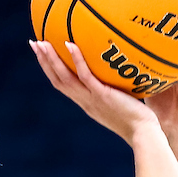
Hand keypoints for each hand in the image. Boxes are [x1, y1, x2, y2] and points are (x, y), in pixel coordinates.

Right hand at [30, 39, 160, 144]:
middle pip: (57, 80)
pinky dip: (76, 59)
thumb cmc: (138, 120)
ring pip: (65, 77)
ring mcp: (92, 98)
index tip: (43, 55)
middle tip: (34, 44)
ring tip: (42, 43)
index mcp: (86, 103)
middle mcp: (85, 101)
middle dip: (44, 62)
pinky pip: (85, 75)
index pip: (63, 85)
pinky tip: (70, 44)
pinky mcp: (102, 95)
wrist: (143, 133)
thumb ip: (116, 90)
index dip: (51, 70)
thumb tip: (122, 72)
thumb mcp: (122, 103)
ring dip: (51, 59)